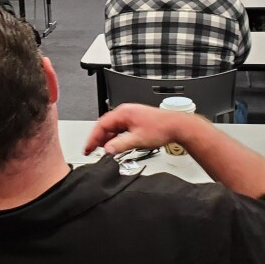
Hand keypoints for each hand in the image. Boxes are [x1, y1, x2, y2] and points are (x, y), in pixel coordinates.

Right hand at [83, 104, 201, 154]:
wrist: (177, 126)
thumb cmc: (161, 128)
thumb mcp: (137, 139)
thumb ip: (120, 145)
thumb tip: (107, 150)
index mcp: (123, 113)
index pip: (101, 125)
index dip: (92, 138)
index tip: (88, 148)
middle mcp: (125, 112)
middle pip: (105, 126)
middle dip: (97, 139)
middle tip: (91, 151)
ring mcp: (130, 116)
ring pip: (112, 128)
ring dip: (106, 139)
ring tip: (102, 150)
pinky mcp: (135, 121)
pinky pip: (120, 129)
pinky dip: (115, 138)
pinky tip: (115, 146)